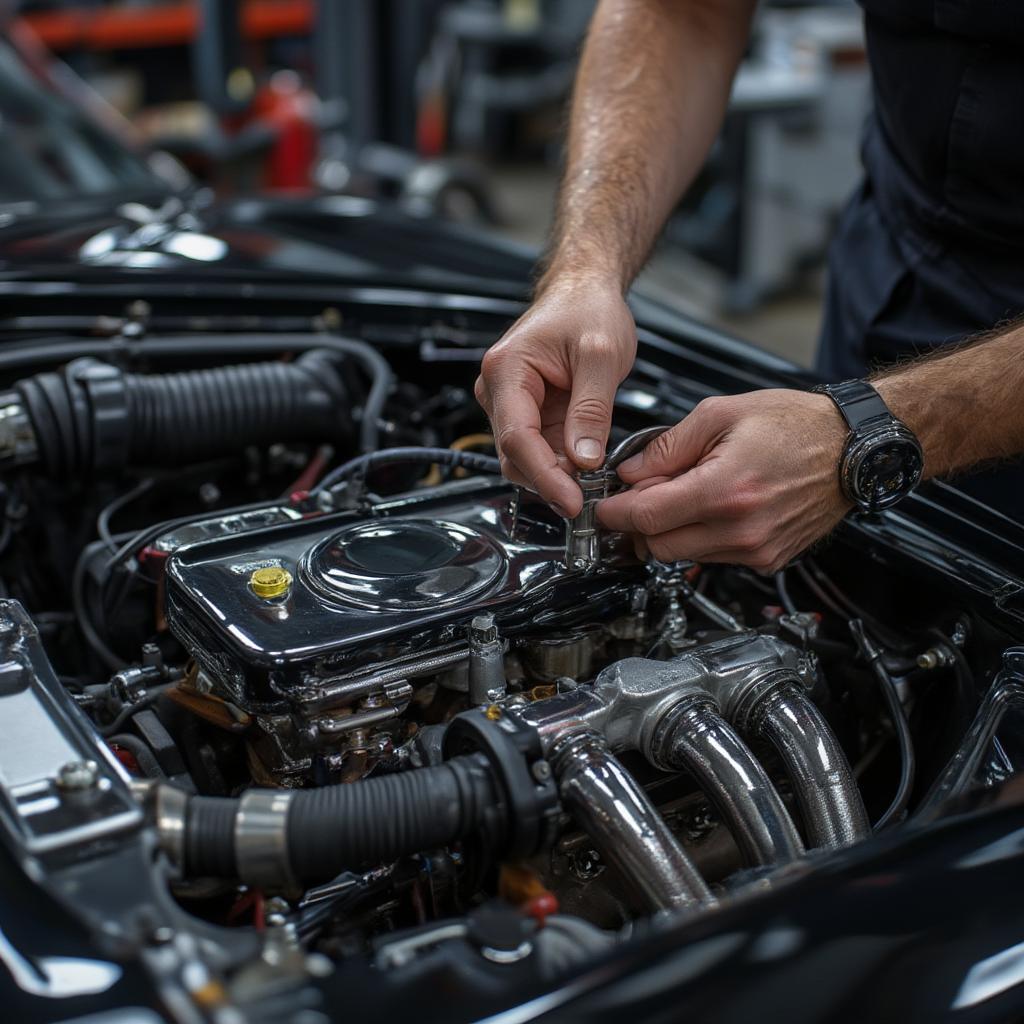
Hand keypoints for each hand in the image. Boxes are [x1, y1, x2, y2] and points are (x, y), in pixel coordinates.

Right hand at [475, 277, 636, 516]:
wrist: (585, 291)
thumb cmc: (588, 308)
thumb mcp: (601, 356)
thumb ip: (592, 410)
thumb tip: (585, 460)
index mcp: (507, 370)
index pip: (517, 437)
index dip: (544, 476)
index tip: (571, 500)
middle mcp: (499, 389)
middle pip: (515, 454)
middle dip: (550, 480)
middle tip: (588, 497)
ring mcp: (512, 403)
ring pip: (525, 458)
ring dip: (556, 475)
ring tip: (591, 483)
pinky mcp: (530, 413)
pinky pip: (540, 449)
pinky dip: (561, 465)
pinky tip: (585, 469)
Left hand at [597, 389, 851, 573]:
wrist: (853, 448)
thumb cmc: (796, 425)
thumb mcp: (720, 414)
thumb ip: (667, 447)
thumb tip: (630, 472)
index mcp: (725, 490)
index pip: (646, 518)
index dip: (616, 513)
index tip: (605, 507)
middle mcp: (742, 529)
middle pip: (658, 546)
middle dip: (640, 524)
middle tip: (643, 494)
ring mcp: (757, 550)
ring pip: (684, 555)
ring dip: (671, 530)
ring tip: (687, 491)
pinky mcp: (768, 559)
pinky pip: (714, 557)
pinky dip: (701, 536)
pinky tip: (713, 506)